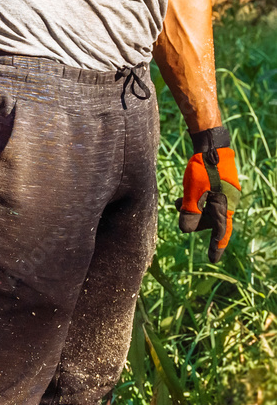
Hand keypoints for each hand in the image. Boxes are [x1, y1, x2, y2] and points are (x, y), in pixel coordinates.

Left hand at [175, 127, 240, 263]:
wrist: (211, 145)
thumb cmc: (203, 169)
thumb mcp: (193, 194)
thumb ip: (189, 214)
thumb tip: (184, 230)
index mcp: (225, 207)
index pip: (221, 232)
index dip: (216, 246)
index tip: (212, 259)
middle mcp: (227, 202)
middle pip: (209, 221)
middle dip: (193, 219)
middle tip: (179, 207)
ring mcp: (223, 194)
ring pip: (205, 210)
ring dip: (190, 208)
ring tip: (177, 201)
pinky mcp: (217, 186)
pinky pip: (206, 200)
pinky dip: (194, 200)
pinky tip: (182, 195)